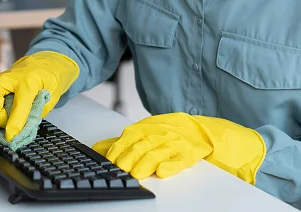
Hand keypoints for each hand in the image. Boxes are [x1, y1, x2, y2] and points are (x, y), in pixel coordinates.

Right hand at [0, 51, 78, 140]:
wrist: (46, 62)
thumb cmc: (50, 80)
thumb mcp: (52, 97)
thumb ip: (37, 112)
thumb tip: (22, 130)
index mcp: (31, 80)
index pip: (20, 103)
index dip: (14, 122)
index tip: (10, 136)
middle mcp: (13, 76)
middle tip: (6, 124)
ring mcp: (2, 76)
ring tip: (3, 120)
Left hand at [92, 113, 265, 182]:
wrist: (203, 129)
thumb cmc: (169, 131)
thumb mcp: (144, 131)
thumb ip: (122, 141)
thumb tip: (97, 148)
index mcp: (148, 127)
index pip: (131, 135)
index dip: (120, 147)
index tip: (110, 159)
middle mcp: (161, 133)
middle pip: (143, 144)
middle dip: (130, 156)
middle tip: (119, 168)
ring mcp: (176, 143)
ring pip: (159, 152)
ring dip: (146, 162)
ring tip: (136, 173)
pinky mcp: (190, 153)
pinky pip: (181, 160)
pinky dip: (171, 165)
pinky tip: (163, 172)